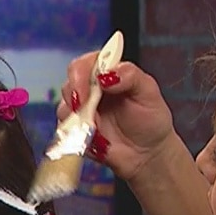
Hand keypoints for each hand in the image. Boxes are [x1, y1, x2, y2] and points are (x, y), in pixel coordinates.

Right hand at [60, 54, 176, 182]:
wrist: (147, 153)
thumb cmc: (151, 120)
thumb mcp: (148, 92)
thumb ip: (130, 76)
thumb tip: (105, 75)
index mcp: (109, 73)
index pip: (88, 62)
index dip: (84, 70)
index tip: (93, 85)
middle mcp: (92, 89)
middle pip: (71, 81)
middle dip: (75, 92)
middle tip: (84, 107)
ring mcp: (82, 110)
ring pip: (64, 105)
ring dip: (74, 116)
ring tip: (93, 128)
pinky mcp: (76, 131)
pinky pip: (65, 130)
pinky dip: (73, 133)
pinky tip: (90, 139)